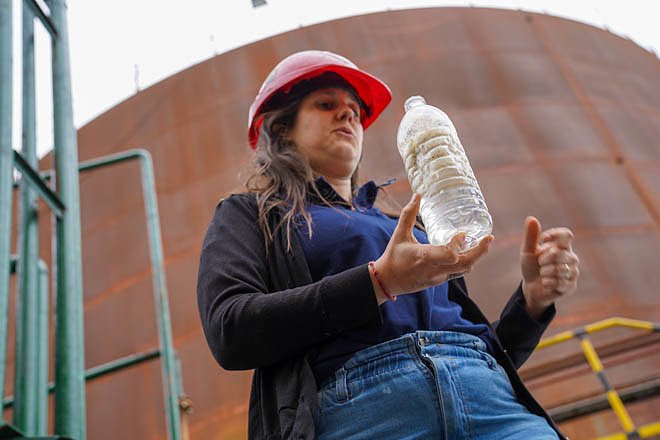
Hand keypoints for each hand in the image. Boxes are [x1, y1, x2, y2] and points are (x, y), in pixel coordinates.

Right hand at [371, 193, 493, 303]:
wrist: (387, 281)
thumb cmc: (393, 256)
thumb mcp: (399, 234)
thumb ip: (409, 214)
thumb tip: (418, 195)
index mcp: (424, 256)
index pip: (449, 254)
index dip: (459, 244)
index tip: (462, 233)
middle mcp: (434, 269)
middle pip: (465, 264)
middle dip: (480, 251)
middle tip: (489, 238)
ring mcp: (438, 277)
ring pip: (464, 269)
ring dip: (476, 256)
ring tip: (483, 243)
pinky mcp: (440, 280)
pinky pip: (458, 272)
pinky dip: (466, 262)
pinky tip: (470, 251)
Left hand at [520, 216, 579, 318]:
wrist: (531, 287)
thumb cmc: (532, 266)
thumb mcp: (528, 251)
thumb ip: (531, 236)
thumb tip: (531, 218)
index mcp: (563, 246)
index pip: (567, 235)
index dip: (554, 236)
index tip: (542, 241)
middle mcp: (571, 257)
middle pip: (560, 253)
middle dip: (544, 258)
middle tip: (540, 263)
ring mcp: (573, 272)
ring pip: (560, 269)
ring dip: (545, 272)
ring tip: (542, 273)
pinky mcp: (571, 286)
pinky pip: (560, 282)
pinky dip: (548, 282)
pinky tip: (545, 282)